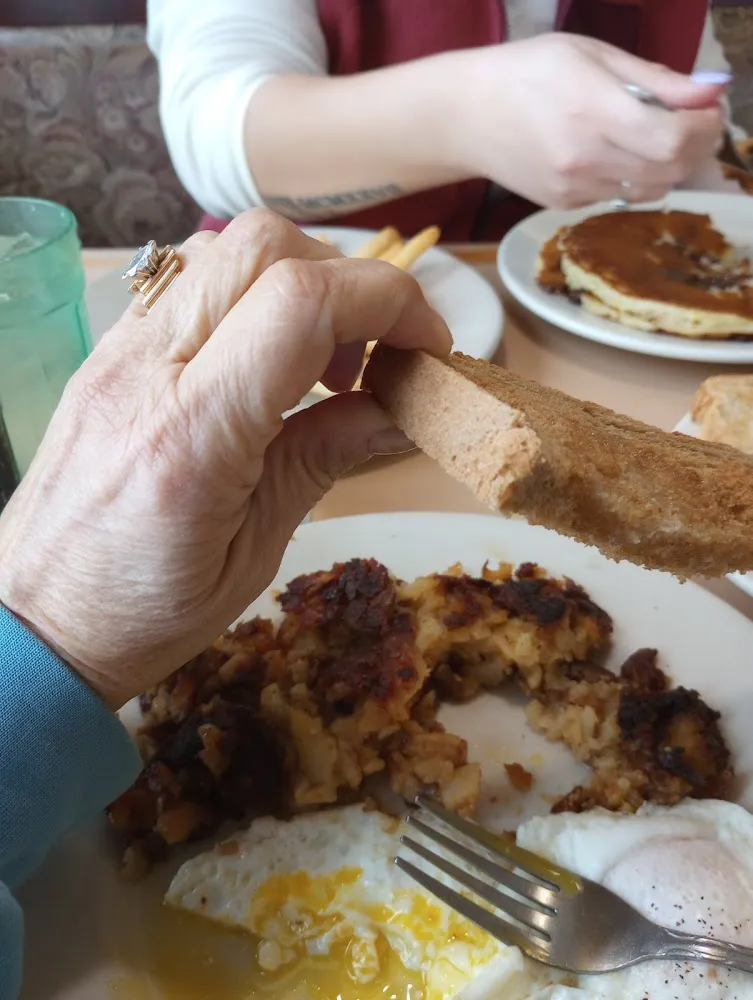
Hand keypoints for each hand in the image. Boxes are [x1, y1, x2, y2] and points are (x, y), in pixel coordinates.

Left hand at [0, 211, 450, 708]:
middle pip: (264, 246)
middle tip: (375, 358)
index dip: (391, 303)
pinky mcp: (109, 349)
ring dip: (301, 282)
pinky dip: (254, 298)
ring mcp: (118, 349)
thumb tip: (398, 408)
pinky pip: (191, 280)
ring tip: (323, 363)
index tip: (429, 349)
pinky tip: (268, 363)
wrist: (34, 620)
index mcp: (192, 435)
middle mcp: (146, 369)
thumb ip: (325, 458)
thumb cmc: (144, 610)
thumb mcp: (255, 550)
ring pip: (225, 249)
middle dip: (349, 281)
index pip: (303, 304)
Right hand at [447, 34, 727, 207]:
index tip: (707, 111)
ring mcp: (573, 187)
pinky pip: (618, 197)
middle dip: (694, 148)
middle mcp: (584, 158)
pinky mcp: (563, 204)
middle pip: (668, 171)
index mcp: (593, 111)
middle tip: (692, 123)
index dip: (703, 128)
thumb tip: (707, 92)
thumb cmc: (526, 73)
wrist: (466, 117)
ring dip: (667, 166)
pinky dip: (633, 177)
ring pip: (648, 189)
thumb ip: (652, 78)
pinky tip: (616, 153)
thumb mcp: (590, 54)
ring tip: (657, 137)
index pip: (672, 138)